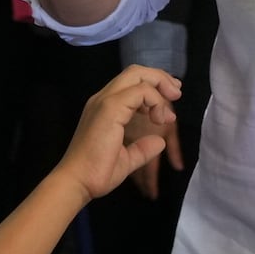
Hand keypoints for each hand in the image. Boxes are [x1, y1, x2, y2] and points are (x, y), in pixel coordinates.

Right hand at [56, 66, 180, 200]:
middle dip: (160, 78)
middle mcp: (103, 99)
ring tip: (170, 109)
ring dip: (160, 85)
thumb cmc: (96, 173)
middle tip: (177, 92)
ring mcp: (105, 101)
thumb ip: (142, 149)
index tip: (171, 99)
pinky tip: (159, 118)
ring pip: (137, 75)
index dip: (154, 85)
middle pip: (135, 72)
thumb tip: (160, 142)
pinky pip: (140, 91)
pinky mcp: (110, 108)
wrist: (77, 182)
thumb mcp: (126, 159)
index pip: (130, 82)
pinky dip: (155, 100)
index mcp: (104, 108)